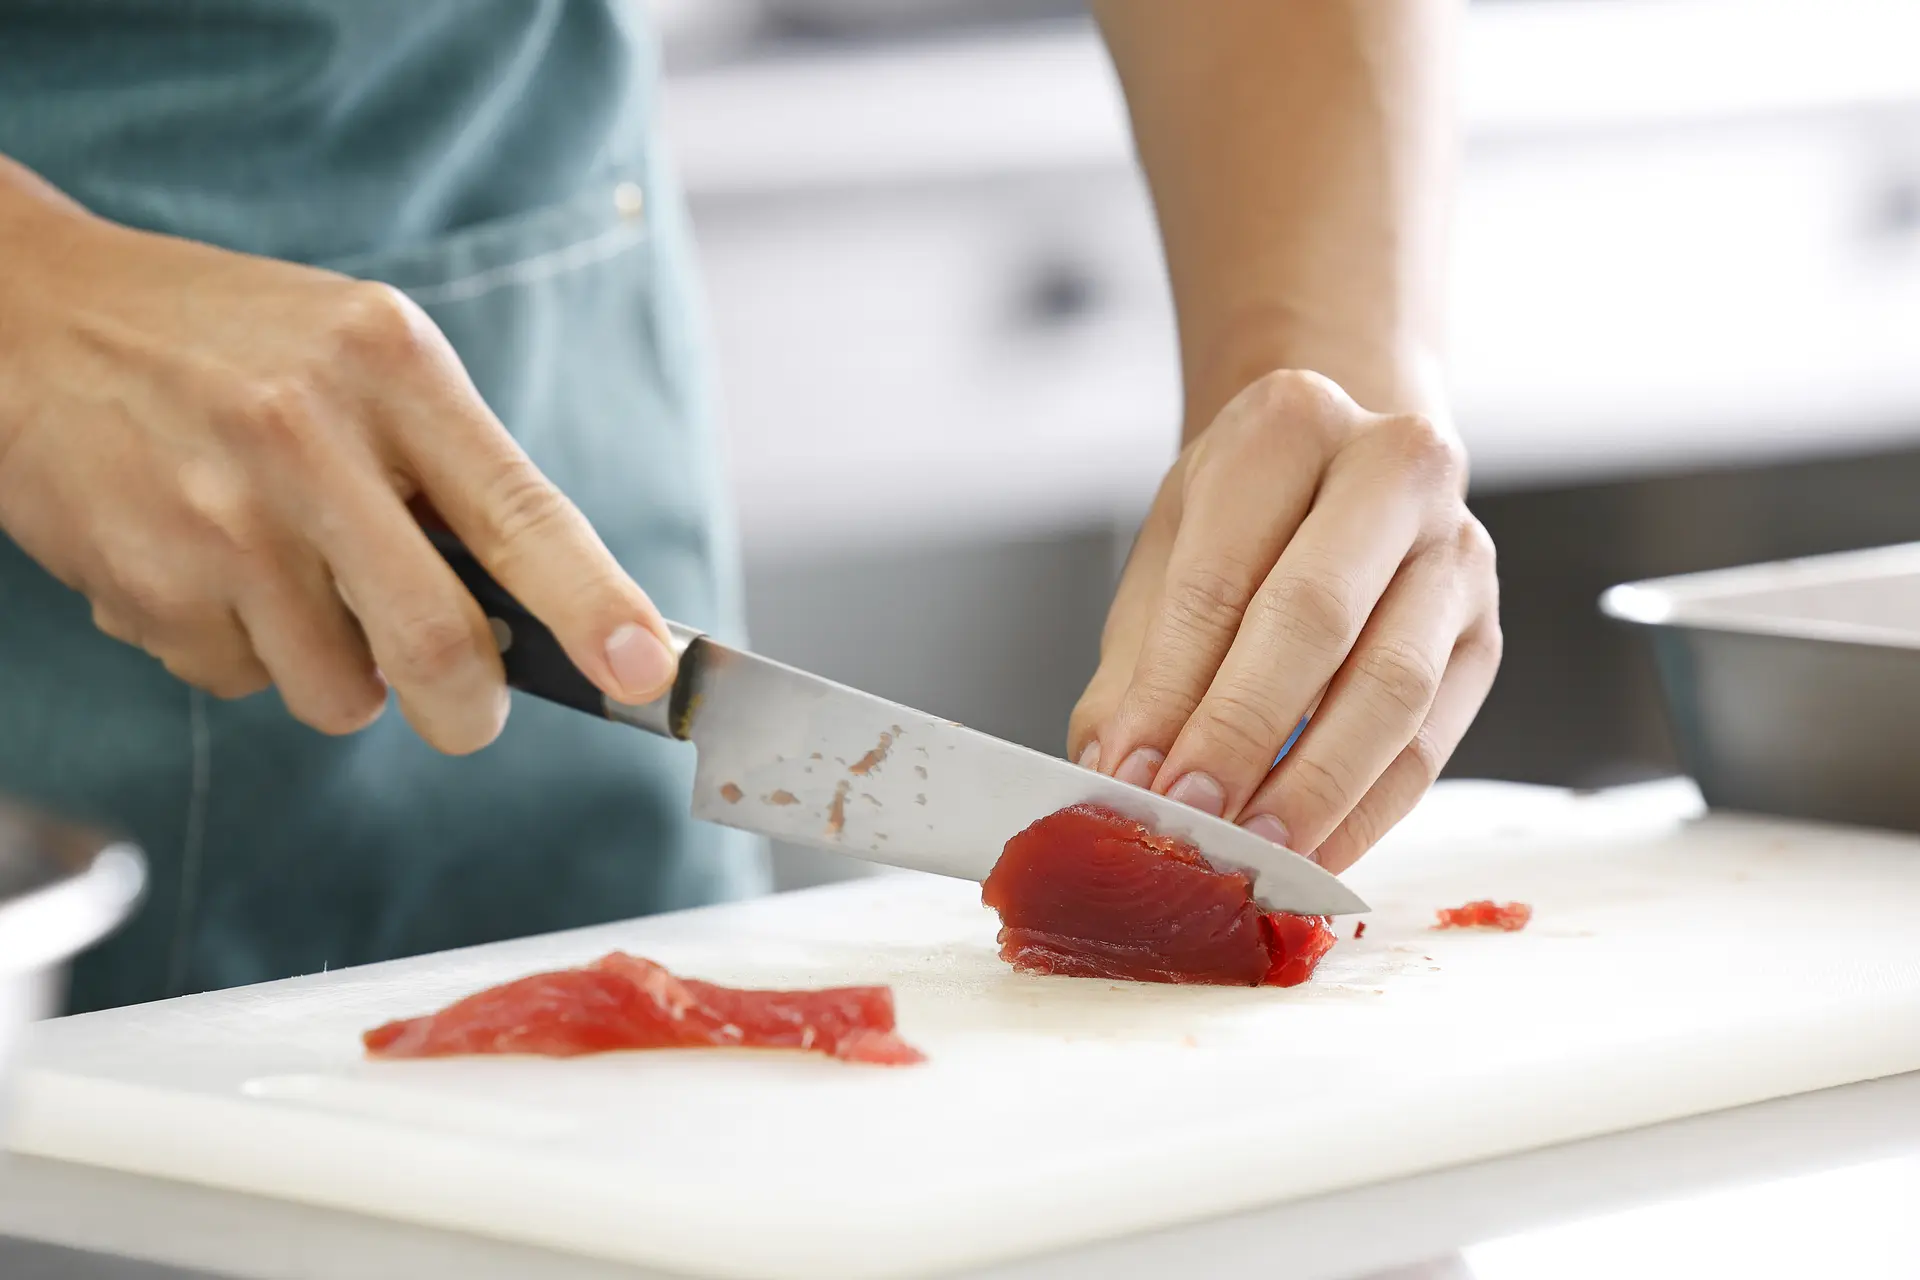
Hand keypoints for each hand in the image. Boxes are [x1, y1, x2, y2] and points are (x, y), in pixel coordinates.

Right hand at [0, 162, 676, 752]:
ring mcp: (220, 519)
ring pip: (340, 692)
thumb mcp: (362, 357)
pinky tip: (203, 567)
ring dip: (336, 671)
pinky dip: (242, 654)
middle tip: (467, 708)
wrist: (23, 318)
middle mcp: (307, 439)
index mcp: (390, 367)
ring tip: (284, 576)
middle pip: (439, 646)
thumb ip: (450, 472)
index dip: (596, 606)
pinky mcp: (147, 586)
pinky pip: (242, 682)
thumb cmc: (225, 346)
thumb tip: (550, 617)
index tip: (647, 669)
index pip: (520, 513)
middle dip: (470, 711)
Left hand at [1069, 369, 1500, 871]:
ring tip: (1251, 852)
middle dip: (1245, 735)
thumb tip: (1114, 775)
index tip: (1134, 776)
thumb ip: (1136, 671)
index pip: (1222, 575)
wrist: (1342, 469)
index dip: (1174, 689)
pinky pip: (1432, 741)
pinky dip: (1367, 810)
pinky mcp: (1485, 633)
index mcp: (1289, 425)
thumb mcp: (1168, 559)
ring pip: (1393, 687)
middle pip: (1318, 618)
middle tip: (1193, 820)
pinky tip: (1312, 854)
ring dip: (1315, 787)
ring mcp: (1456, 551)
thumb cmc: (1246, 518)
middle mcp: (1393, 469)